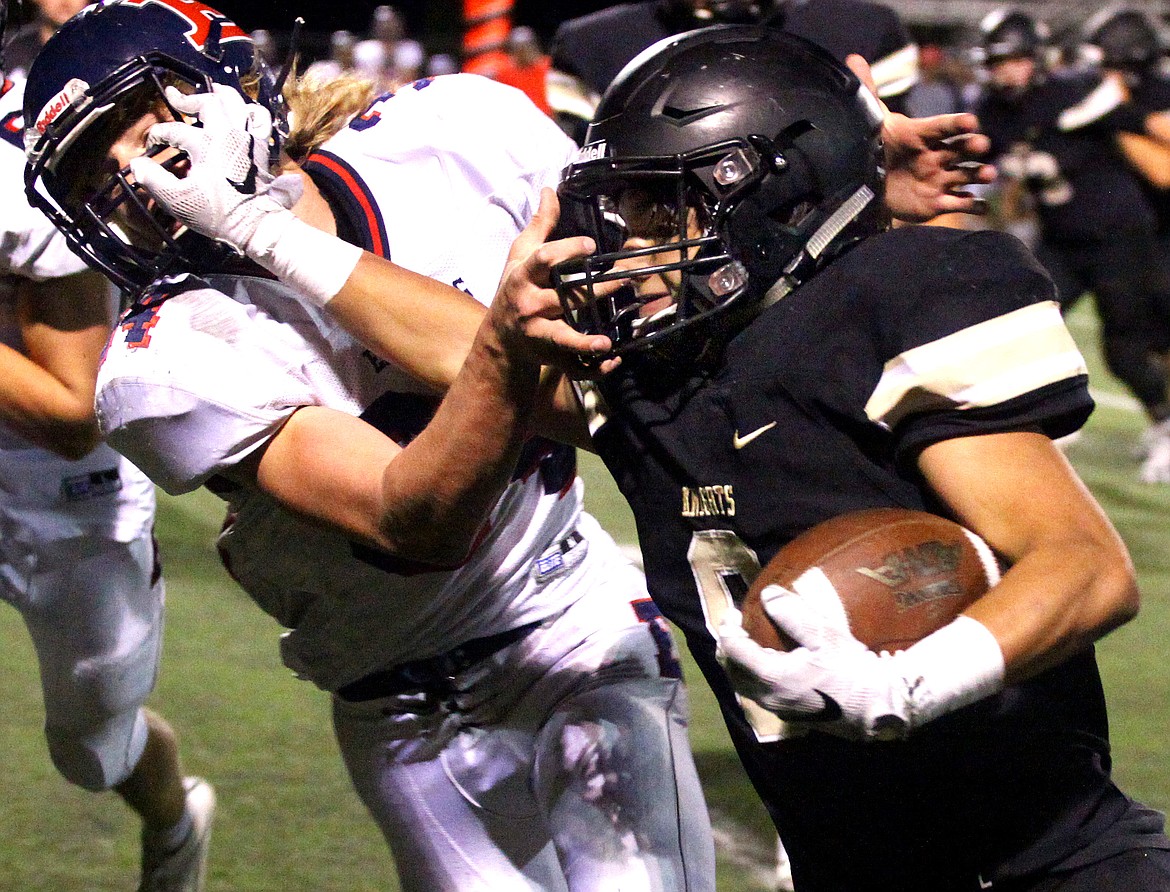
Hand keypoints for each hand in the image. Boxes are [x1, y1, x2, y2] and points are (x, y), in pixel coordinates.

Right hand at [129, 84, 301, 254]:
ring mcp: (248, 140)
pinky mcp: (261, 149)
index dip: (159, 134)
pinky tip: (244, 113)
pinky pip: (261, 121)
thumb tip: (138, 164)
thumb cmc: (218, 214)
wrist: (256, 225)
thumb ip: (154, 180)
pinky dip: (251, 113)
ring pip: (237, 104)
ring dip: (222, 96)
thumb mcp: (178, 200)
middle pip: (209, 103)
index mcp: (206, 145)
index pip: (175, 130)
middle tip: (175, 97)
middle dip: (189, 98)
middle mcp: (228, 135)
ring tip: (212, 90)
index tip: (152, 143)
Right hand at [490, 188, 614, 369]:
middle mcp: (529, 305)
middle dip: (595, 290)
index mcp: (523, 277)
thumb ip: (539, 225)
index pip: (543, 260)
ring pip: (564, 337)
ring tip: (607, 340)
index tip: (591, 245)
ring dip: (586, 341)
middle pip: (564, 298)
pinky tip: (612, 357)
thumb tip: (550, 190)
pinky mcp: (548, 354)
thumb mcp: (520, 256)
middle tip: (624, 279)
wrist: (500, 338)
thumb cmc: (513, 289)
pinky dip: (592, 365)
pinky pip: (571, 364)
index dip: (566, 252)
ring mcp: (538, 333)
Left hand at [716, 588, 910, 740]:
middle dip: (729, 649)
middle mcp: (769, 698)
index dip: (728, 630)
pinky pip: (761, 694)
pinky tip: (770, 664)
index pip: (734, 652)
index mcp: (772, 678)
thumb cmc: (851, 670)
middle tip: (736, 627)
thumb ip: (792, 615)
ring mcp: (780, 710)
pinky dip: (755, 677)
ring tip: (749, 643)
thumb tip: (768, 595)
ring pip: (745, 687)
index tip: (733, 613)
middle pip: (733, 672)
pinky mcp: (792, 715)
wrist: (879, 707)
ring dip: (740, 665)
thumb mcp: (823, 635)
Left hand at [843, 55, 994, 222]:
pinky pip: (959, 203)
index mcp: (923, 135)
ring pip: (966, 174)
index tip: (970, 123)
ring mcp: (940, 178)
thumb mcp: (871, 122)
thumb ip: (867, 93)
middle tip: (981, 145)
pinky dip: (972, 205)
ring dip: (979, 174)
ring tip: (988, 174)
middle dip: (973, 146)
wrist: (873, 184)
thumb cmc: (879, 148)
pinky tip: (982, 207)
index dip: (956, 124)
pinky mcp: (938, 201)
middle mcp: (938, 154)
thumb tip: (853, 60)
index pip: (942, 126)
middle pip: (961, 148)